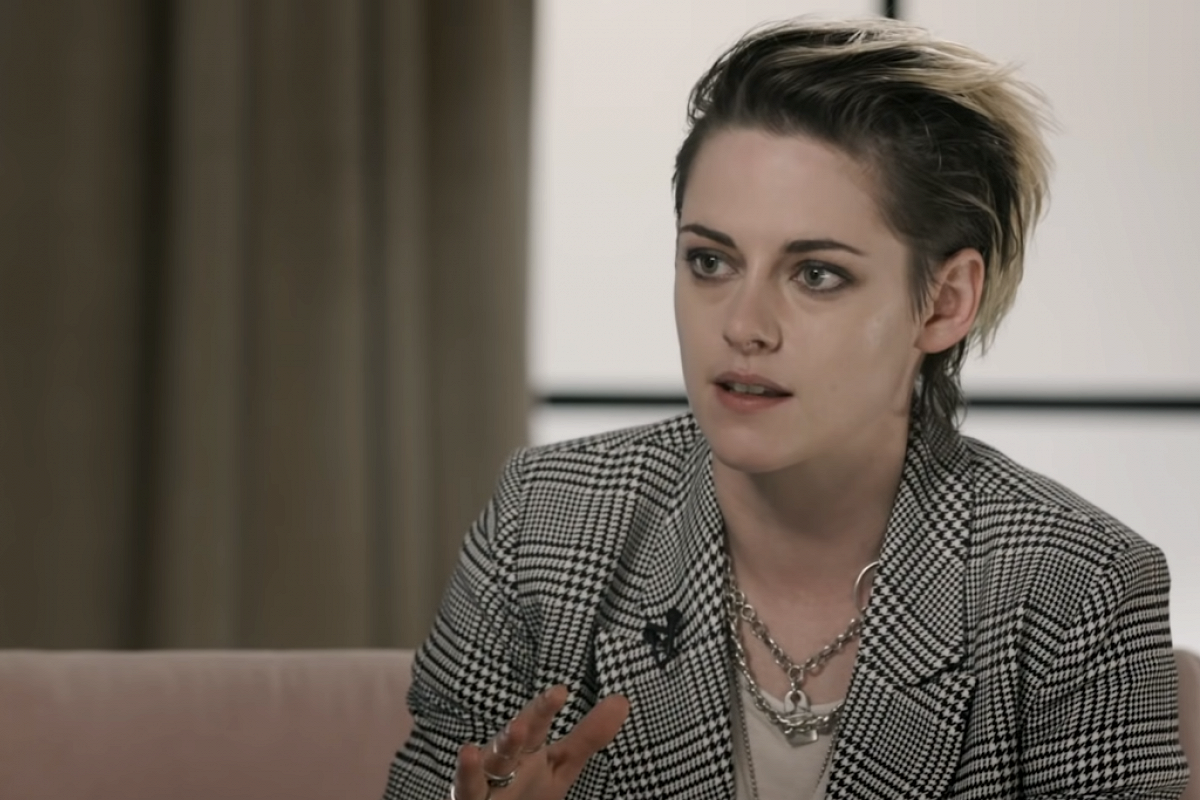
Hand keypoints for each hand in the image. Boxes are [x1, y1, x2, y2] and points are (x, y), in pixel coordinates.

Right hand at [450, 685, 629, 799]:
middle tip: (525, 721)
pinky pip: (466, 791)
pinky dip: (466, 777)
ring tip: (497, 739)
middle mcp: (503, 762)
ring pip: (486, 769)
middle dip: (515, 732)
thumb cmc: (527, 788)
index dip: (544, 710)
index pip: (536, 727)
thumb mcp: (561, 765)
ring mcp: (484, 783)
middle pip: (509, 745)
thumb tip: (622, 700)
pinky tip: (467, 758)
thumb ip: (588, 736)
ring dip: (490, 755)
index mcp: (526, 751)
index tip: (560, 691)